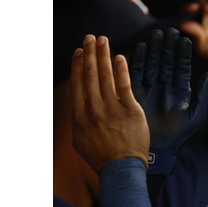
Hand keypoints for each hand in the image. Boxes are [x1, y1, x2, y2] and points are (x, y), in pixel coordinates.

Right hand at [70, 35, 149, 171]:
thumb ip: (79, 120)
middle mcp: (93, 110)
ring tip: (102, 40)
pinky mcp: (130, 111)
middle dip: (90, 54)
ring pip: (106, 77)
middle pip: (90, 76)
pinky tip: (119, 56)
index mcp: (80, 116)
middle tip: (90, 37)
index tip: (79, 52)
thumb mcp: (80, 140)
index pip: (77, 84)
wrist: (121, 169)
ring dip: (103, 55)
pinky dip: (121, 69)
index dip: (77, 65)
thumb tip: (78, 106)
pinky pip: (124, 85)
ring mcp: (112, 110)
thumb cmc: (101, 156)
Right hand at [129, 28, 207, 173]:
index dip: (183, 54)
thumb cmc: (178, 136)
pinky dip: (137, 61)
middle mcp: (165, 87)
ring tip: (156, 34)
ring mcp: (150, 88)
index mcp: (180, 91)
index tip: (185, 39)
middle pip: (166, 62)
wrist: (158, 150)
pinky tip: (140, 47)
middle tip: (169, 30)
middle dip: (168, 46)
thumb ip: (202, 94)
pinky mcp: (135, 93)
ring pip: (152, 64)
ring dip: (154, 49)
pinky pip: (135, 74)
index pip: (182, 67)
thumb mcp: (195, 115)